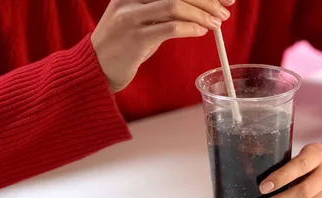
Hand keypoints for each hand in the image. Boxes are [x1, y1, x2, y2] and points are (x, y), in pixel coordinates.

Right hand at [91, 0, 233, 91]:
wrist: (96, 67)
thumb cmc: (124, 43)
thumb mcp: (141, 17)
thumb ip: (166, 8)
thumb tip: (204, 6)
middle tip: (224, 10)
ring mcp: (130, 17)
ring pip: (175, 5)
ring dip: (202, 14)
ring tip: (216, 23)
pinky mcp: (135, 38)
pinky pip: (170, 28)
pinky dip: (191, 28)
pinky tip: (200, 32)